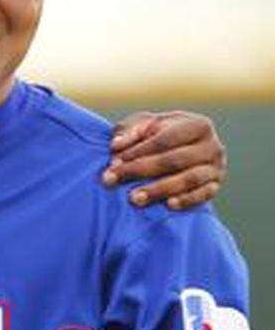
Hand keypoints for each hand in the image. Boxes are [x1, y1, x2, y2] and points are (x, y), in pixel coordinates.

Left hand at [102, 111, 225, 209]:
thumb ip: (129, 130)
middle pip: (175, 160)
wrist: (185, 149)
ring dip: (160, 189)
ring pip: (189, 179)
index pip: (164, 139)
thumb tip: (116, 144)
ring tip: (134, 198)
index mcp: (197, 125)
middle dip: (140, 170)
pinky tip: (168, 205)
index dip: (138, 151)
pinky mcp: (215, 187)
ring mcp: (216, 168)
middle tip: (112, 180)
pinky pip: (203, 196)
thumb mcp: (145, 124)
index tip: (113, 161)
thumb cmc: (161, 134)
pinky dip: (186, 200)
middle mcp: (212, 146)